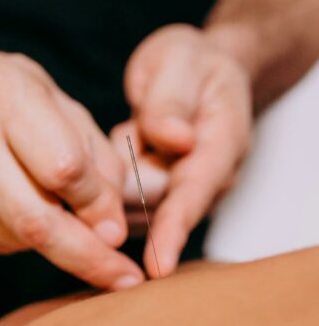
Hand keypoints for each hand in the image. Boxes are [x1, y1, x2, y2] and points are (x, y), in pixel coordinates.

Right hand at [0, 45, 143, 290]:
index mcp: (5, 97)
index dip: (98, 204)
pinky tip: (21, 208)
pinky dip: (22, 237)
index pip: (63, 168)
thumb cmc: (2, 93)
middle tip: (121, 276)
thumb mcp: (56, 99)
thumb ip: (93, 155)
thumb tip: (111, 225)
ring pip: (16, 236)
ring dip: (53, 242)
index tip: (118, 228)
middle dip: (85, 254)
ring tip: (61, 217)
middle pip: (34, 218)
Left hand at [118, 24, 252, 277]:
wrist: (192, 71)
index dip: (174, 230)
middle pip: (155, 210)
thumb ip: (171, 100)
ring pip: (131, 210)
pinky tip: (109, 154)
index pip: (195, 195)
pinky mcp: (154, 198)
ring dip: (112, 185)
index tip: (157, 265)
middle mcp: (205, 178)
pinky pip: (118, 204)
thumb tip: (174, 139)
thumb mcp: (179, 60)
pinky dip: (104, 187)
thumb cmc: (187, 64)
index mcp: (222, 144)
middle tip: (121, 136)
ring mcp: (180, 192)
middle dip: (125, 192)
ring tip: (124, 135)